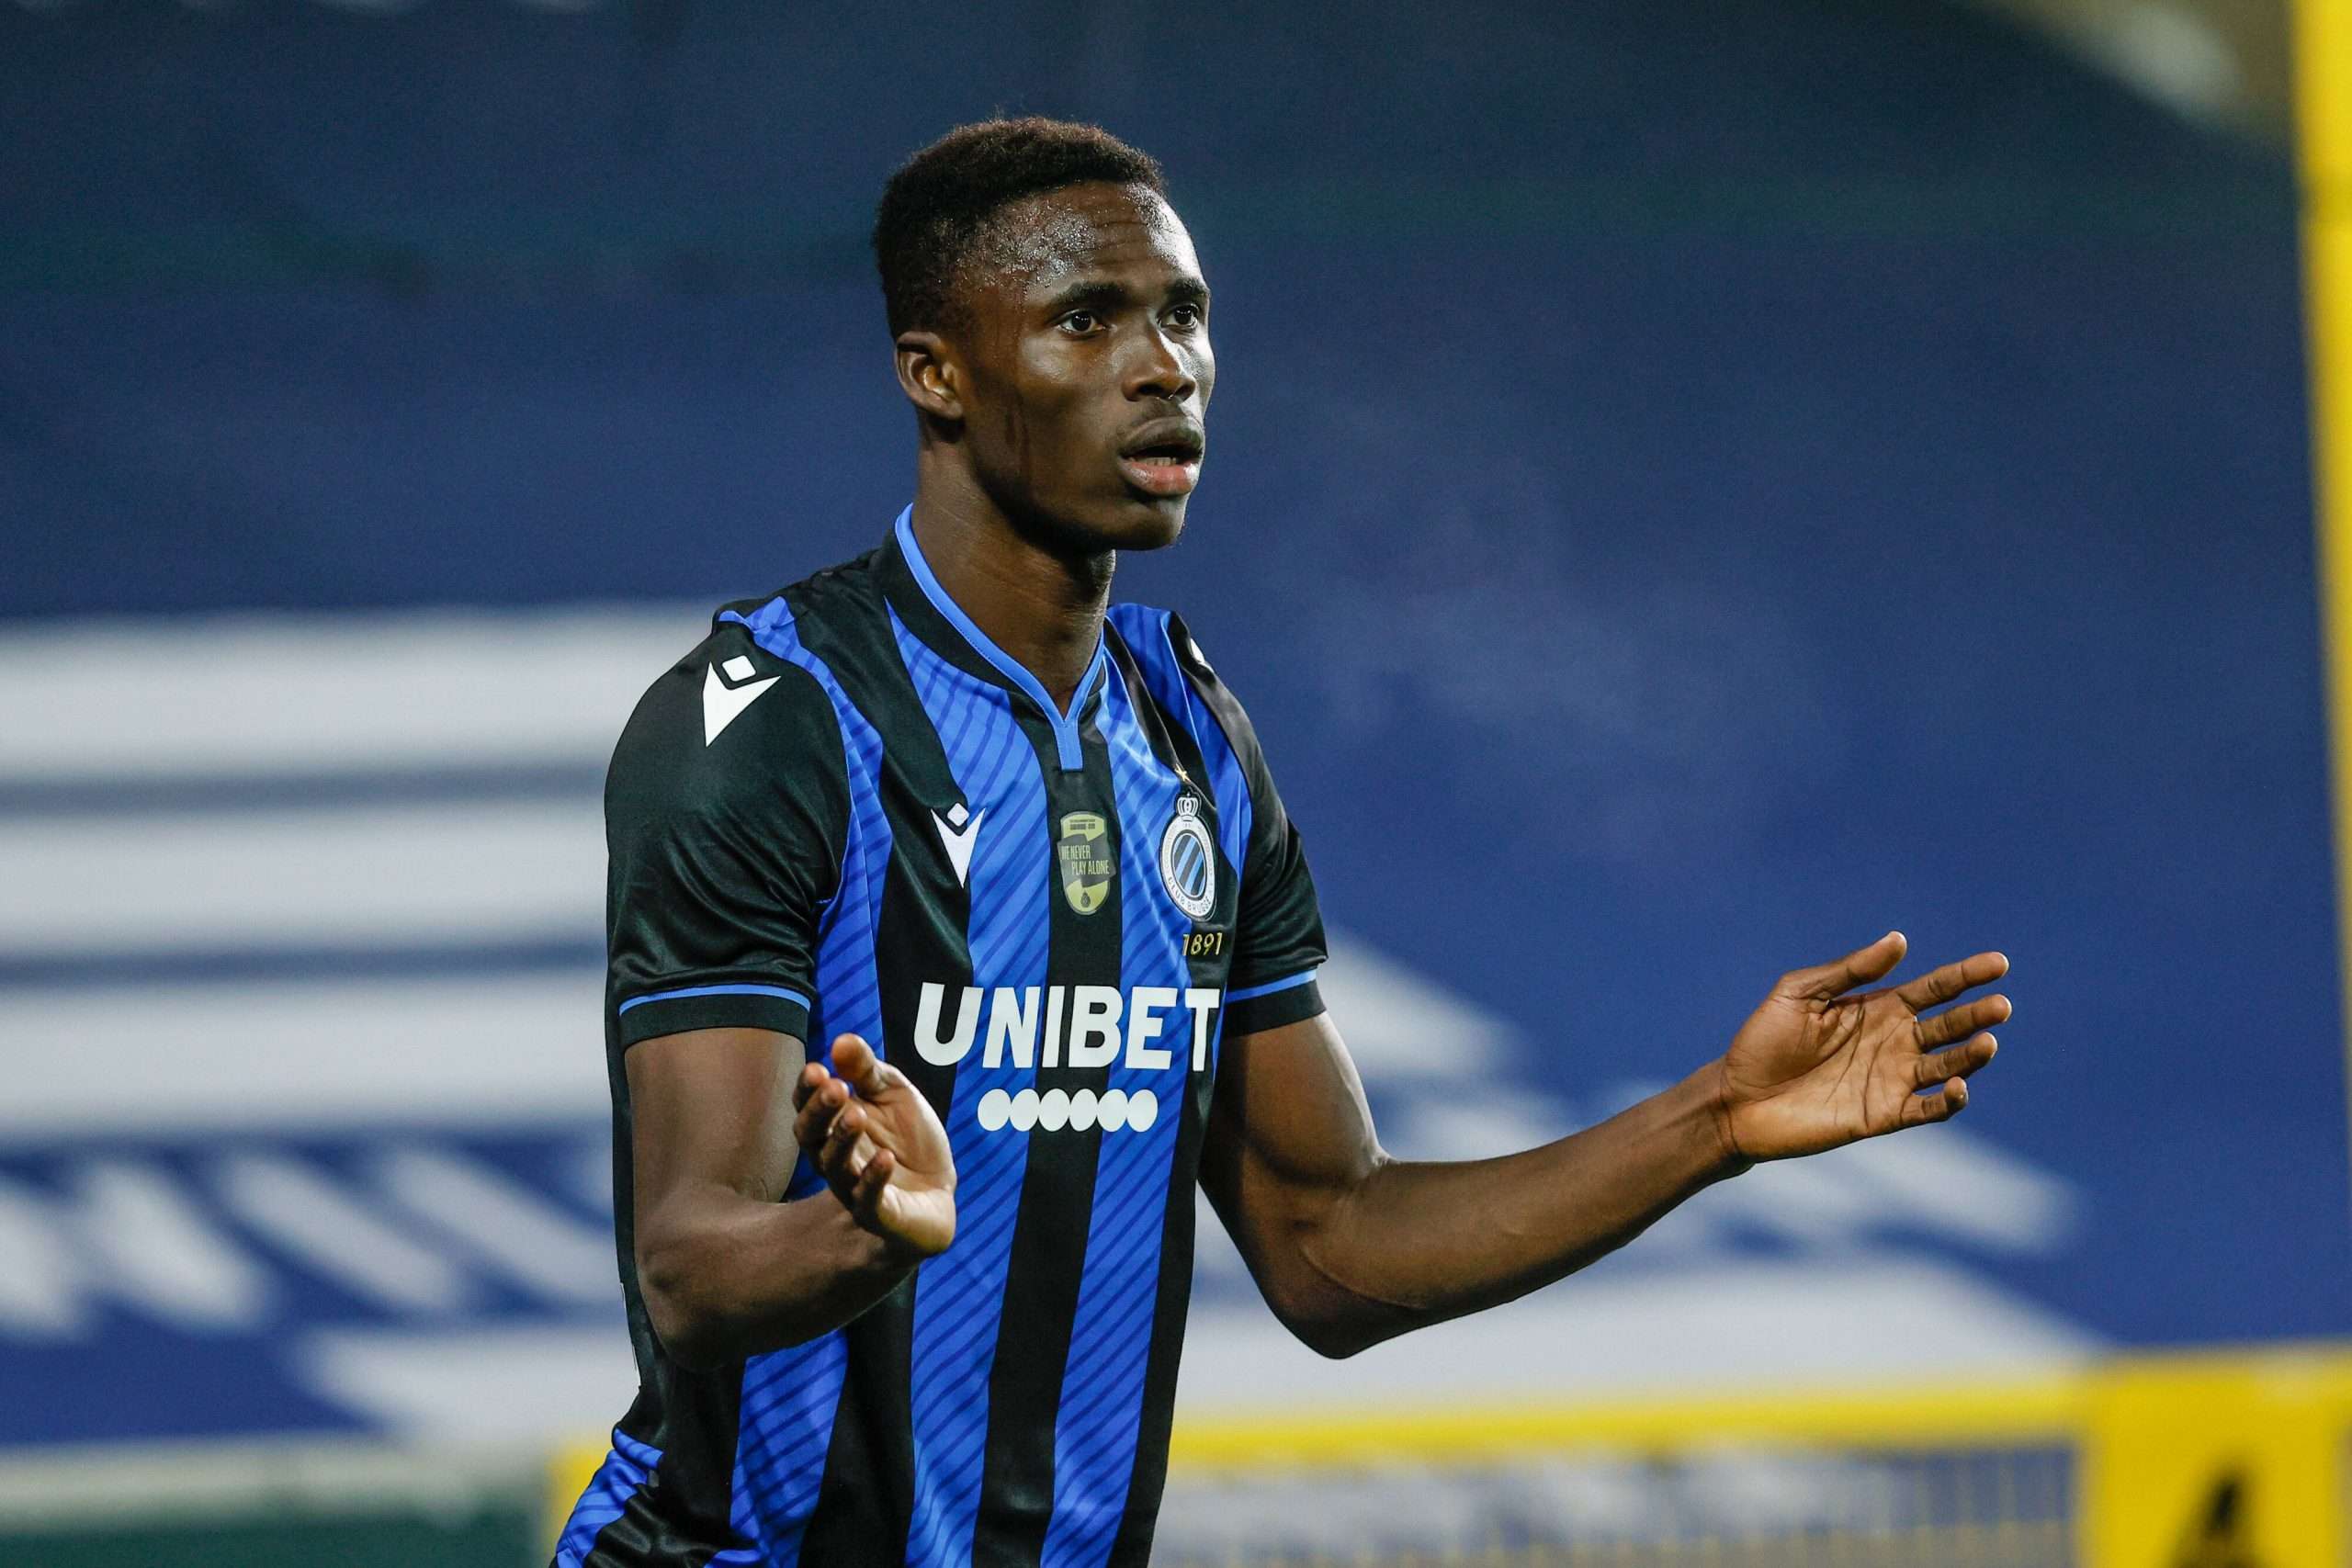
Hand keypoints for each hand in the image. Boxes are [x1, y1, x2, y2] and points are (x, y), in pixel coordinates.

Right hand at [792, 1033, 956, 1257]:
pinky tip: (885, 1158)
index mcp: (833, 1125)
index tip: (816, 1069)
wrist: (939, 1188)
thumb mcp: (893, 1093)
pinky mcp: (878, 1214)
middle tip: (835, 1089)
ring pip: (835, 1167)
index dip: (808, 1090)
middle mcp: (833, 1158)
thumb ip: (868, 1070)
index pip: (808, 1107)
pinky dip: (874, 1178)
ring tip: (857, 1115)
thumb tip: (843, 1040)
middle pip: (811, 1137)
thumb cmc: (908, 1137)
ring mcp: (853, 1188)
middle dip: (820, 1112)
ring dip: (843, 1140)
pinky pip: (868, 1199)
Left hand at [1717, 932, 2008, 1160]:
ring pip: (1946, 1066)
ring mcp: (1890, 1080)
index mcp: (1877, 1008)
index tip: (1999, 963)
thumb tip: (1899, 941)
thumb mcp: (1800, 993)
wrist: (1736, 1098)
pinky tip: (1958, 1087)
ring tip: (1987, 1042)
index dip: (1965, 976)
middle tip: (2001, 1005)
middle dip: (1977, 1014)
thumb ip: (1850, 970)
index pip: (1933, 989)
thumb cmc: (1763, 1041)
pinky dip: (1948, 1102)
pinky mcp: (1882, 1115)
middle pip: (1948, 1026)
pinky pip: (1926, 1110)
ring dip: (1970, 1056)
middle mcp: (1892, 1043)